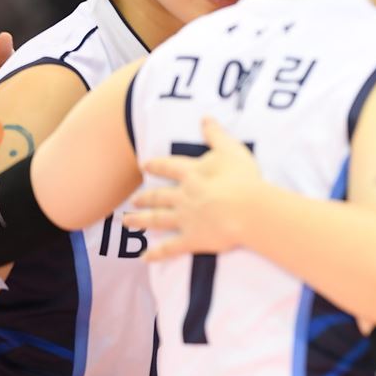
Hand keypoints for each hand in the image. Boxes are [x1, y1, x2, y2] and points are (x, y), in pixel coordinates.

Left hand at [129, 117, 262, 260]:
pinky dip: (156, 254)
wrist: (247, 208)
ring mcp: (185, 218)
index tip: (144, 165)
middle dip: (144, 197)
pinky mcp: (191, 239)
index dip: (156, 166)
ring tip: (127, 222)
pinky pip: (169, 248)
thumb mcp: (231, 150)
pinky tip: (144, 258)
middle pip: (158, 196)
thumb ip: (216, 134)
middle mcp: (183, 196)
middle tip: (133, 200)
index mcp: (192, 174)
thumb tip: (205, 117)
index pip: (169, 167)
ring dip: (140, 220)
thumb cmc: (243, 178)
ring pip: (156, 219)